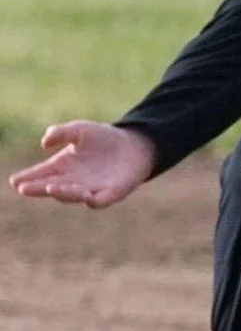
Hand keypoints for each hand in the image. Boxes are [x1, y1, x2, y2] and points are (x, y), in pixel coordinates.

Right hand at [8, 122, 155, 208]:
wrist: (133, 145)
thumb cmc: (102, 138)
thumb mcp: (80, 129)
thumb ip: (61, 132)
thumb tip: (44, 142)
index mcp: (62, 167)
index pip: (41, 174)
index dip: (28, 178)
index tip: (15, 181)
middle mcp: (72, 182)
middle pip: (51, 188)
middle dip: (37, 188)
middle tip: (24, 188)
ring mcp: (90, 190)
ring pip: (72, 196)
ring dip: (62, 192)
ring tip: (50, 187)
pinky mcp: (110, 195)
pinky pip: (99, 201)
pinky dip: (92, 199)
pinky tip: (86, 195)